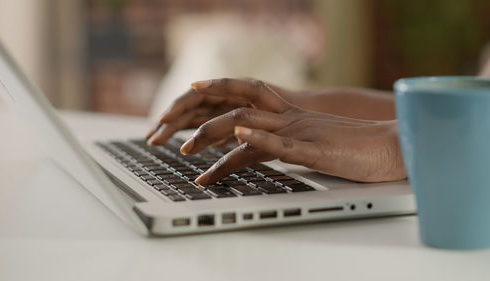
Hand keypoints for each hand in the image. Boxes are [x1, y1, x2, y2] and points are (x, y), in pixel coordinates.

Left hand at [174, 78, 406, 184]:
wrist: (394, 146)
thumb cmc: (358, 147)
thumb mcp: (315, 142)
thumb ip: (290, 143)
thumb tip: (266, 149)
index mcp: (291, 116)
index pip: (248, 96)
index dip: (220, 88)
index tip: (194, 87)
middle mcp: (291, 119)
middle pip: (237, 109)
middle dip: (202, 122)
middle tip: (175, 137)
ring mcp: (301, 132)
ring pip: (249, 125)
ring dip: (215, 135)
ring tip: (188, 148)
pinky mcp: (315, 150)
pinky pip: (281, 143)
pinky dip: (257, 138)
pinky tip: (238, 135)